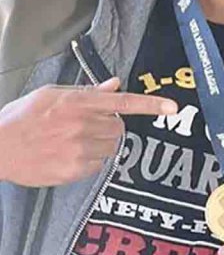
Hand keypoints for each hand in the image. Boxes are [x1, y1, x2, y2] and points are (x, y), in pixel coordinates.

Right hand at [0, 77, 177, 186]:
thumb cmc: (21, 118)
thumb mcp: (50, 95)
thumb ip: (87, 92)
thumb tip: (115, 84)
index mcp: (76, 103)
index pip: (123, 103)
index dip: (150, 105)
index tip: (172, 107)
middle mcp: (81, 126)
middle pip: (119, 128)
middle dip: (108, 127)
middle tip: (84, 127)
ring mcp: (78, 150)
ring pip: (111, 147)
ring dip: (100, 144)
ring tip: (71, 141)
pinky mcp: (74, 171)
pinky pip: (98, 165)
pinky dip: (89, 161)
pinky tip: (66, 155)